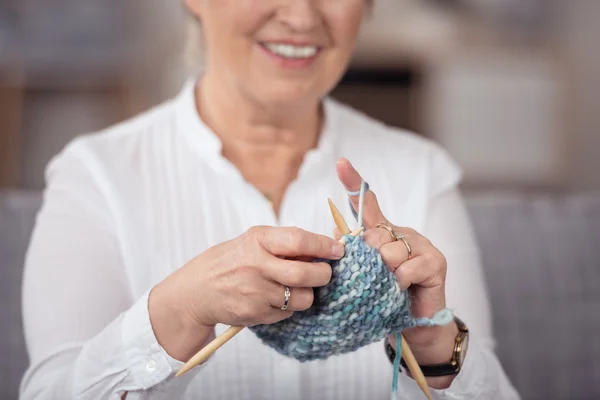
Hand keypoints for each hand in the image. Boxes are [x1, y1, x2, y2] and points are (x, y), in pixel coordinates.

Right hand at [149, 226, 344, 360]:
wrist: (195, 292)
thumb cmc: (229, 262)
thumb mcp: (252, 242)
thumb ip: (283, 244)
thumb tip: (322, 248)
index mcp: (257, 240)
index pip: (299, 240)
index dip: (324, 246)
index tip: (338, 250)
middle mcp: (257, 265)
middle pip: (307, 273)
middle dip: (324, 274)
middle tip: (324, 272)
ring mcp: (256, 292)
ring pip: (303, 298)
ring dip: (308, 293)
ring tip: (295, 287)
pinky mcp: (256, 314)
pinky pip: (289, 313)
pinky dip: (289, 307)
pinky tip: (275, 298)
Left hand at [334, 158, 457, 367]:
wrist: (414, 324)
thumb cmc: (385, 297)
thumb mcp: (364, 275)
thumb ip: (352, 253)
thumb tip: (335, 231)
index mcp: (384, 233)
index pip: (368, 204)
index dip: (354, 183)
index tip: (340, 163)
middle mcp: (403, 234)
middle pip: (375, 235)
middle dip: (370, 259)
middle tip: (377, 276)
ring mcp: (422, 245)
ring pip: (390, 253)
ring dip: (385, 274)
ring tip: (390, 286)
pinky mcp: (435, 262)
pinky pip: (406, 269)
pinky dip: (399, 283)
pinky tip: (402, 290)